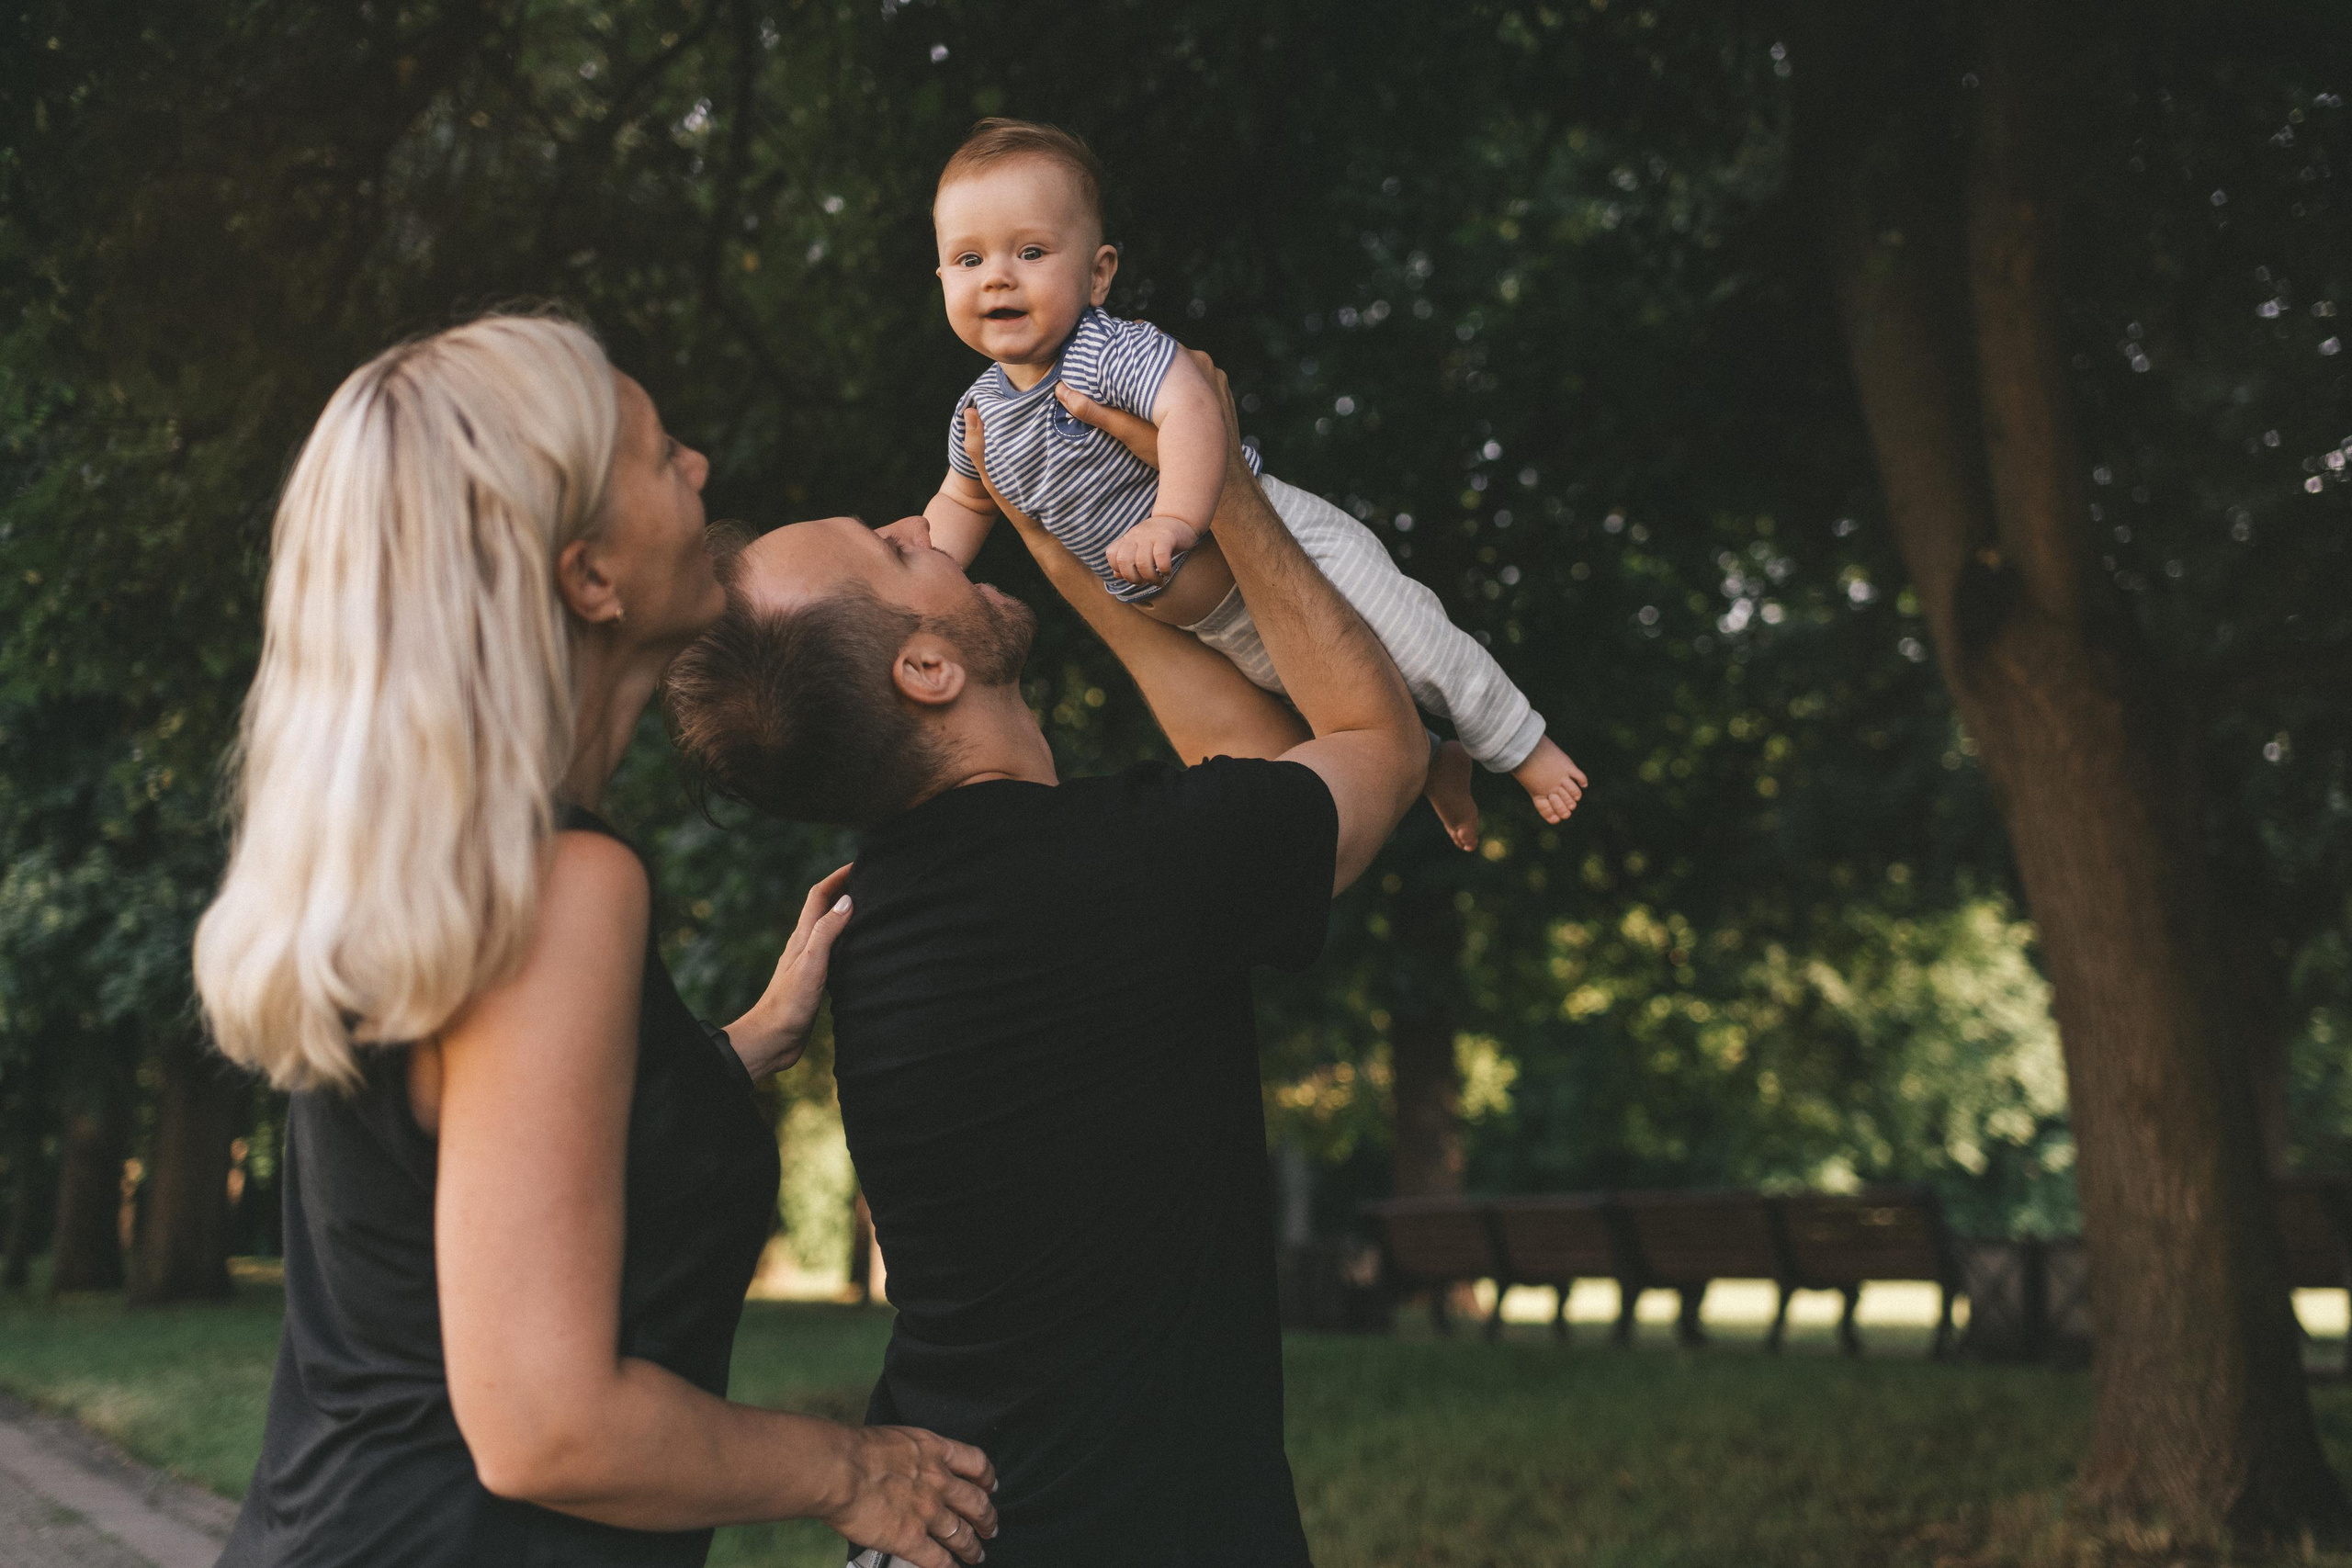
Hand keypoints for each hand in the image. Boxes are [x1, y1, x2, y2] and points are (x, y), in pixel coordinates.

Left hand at [724, 864, 852, 1077]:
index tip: (860, 864)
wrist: (772, 1039)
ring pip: (829, 930)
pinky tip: (859, 950)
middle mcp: (805, 945)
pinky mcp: (815, 982)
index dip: (837, 876)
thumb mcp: (812, 963)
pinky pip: (833, 952)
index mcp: (802, 937)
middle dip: (844, 890)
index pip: (819, 895)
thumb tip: (847, 900)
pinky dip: (847, 942)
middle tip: (870, 881)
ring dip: (846, 915)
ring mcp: (809, 963)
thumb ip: (827, 931)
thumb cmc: (789, 1003)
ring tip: (870, 909)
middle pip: (824, 908)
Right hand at [824, 1424, 998, 1567]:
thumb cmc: (854, 1449)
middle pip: (976, 1502)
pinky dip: (949, 1567)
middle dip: (987, 1518)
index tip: (990, 1487)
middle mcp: (938, 1481)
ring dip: (972, 1547)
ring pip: (961, 1534)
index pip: (976, 1463)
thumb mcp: (895, 1438)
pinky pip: (938, 1559)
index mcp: (934, 1451)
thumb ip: (911, 1454)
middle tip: (991, 1527)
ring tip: (976, 1555)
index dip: (987, 1478)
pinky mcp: (911, 1539)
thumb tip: (907, 1463)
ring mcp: (928, 1512)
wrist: (839, 1469)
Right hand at [1051, 348, 1238, 468]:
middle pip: (1167, 350)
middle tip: (1127, 363)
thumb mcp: (1128, 430)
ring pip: (1186, 362)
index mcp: (1177, 362)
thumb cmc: (1171, 453)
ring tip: (1149, 379)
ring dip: (1169, 368)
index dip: (1131, 341)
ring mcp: (1216, 374)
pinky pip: (1202, 375)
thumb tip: (1063, 393)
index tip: (1116, 345)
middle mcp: (1200, 361)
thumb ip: (1095, 411)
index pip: (1149, 338)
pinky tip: (1176, 394)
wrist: (1220, 476)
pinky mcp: (1225, 388)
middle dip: (1149, 356)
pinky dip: (1188, 380)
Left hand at [1105, 515, 1200, 587]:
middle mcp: (1136, 536)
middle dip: (1133, 578)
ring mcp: (1150, 536)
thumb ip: (1128, 560)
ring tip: (1159, 581)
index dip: (1119, 569)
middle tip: (1144, 582)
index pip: (1112, 555)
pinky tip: (1168, 572)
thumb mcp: (1139, 547)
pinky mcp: (1166, 537)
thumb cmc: (1158, 539)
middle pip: (1123, 560)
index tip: (1134, 574)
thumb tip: (1116, 575)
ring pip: (1142, 562)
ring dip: (1151, 578)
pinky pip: (1161, 557)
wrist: (1178, 518)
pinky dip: (1164, 570)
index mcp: (1127, 539)